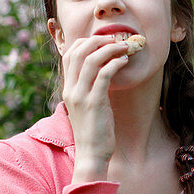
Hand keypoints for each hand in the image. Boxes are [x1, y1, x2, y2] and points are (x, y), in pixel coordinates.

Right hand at [59, 35, 130, 180]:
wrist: (91, 154)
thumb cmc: (94, 131)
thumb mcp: (88, 105)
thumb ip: (90, 88)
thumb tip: (104, 72)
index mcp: (68, 88)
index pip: (70, 54)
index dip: (86, 42)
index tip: (104, 41)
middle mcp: (71, 89)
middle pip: (79, 51)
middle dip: (99, 40)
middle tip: (117, 39)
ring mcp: (81, 95)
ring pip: (92, 60)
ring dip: (111, 49)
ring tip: (126, 47)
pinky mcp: (94, 103)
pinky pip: (104, 75)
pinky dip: (115, 64)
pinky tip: (124, 62)